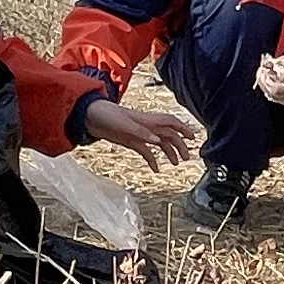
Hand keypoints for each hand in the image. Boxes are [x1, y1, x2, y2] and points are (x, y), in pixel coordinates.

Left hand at [81, 96, 201, 168]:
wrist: (89, 116)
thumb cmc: (106, 115)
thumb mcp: (123, 124)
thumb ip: (141, 132)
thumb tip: (158, 141)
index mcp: (147, 120)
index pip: (171, 122)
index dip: (183, 128)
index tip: (194, 138)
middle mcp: (146, 127)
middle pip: (169, 134)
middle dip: (180, 145)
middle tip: (187, 157)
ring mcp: (139, 134)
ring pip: (160, 143)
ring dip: (169, 152)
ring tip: (176, 164)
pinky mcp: (130, 141)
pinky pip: (146, 151)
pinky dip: (152, 160)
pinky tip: (156, 169)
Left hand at [256, 50, 283, 120]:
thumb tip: (275, 61)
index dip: (276, 69)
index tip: (271, 62)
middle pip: (277, 88)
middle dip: (266, 78)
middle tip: (262, 69)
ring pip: (275, 95)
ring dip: (264, 84)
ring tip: (262, 75)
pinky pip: (277, 99)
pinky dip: (268, 91)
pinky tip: (266, 84)